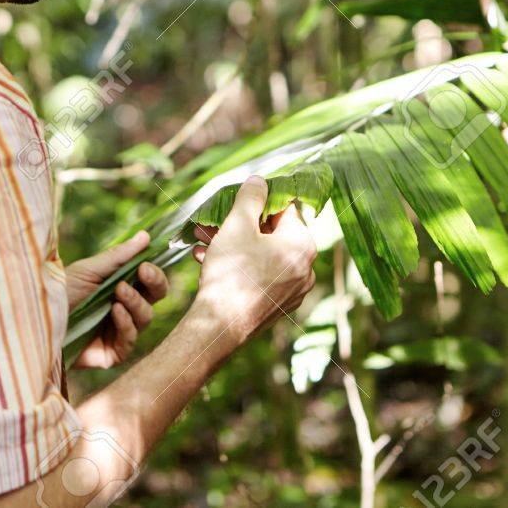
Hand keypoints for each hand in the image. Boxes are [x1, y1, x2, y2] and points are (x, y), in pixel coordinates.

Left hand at [66, 231, 169, 368]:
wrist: (34, 320)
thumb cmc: (59, 292)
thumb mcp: (89, 270)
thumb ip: (119, 256)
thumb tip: (146, 235)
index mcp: (121, 289)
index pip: (151, 283)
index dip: (154, 274)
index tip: (145, 265)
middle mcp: (124, 311)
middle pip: (154, 300)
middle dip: (154, 284)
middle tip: (143, 273)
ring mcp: (119, 333)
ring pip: (145, 318)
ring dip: (135, 302)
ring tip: (118, 292)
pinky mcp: (112, 354)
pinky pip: (130, 340)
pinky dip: (126, 324)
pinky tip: (115, 311)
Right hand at [191, 176, 316, 343]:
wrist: (220, 327)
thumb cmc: (232, 273)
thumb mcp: (237, 225)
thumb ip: (251, 198)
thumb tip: (260, 180)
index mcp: (303, 244)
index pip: (285, 210)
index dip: (258, 201)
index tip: (236, 202)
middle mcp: (305, 268)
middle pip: (271, 234)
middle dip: (238, 225)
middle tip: (211, 222)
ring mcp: (292, 290)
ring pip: (261, 256)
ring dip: (231, 244)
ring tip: (202, 240)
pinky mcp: (277, 306)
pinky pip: (260, 276)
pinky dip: (238, 265)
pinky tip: (207, 260)